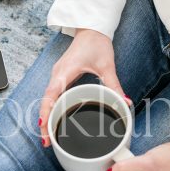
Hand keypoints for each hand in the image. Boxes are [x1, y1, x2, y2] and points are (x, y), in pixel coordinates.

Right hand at [39, 28, 130, 145]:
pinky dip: (53, 109)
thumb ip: (114, 85)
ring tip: (50, 136)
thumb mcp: (106, 65)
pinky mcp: (61, 77)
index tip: (44, 126)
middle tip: (48, 141)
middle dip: (44, 122)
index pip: (50, 95)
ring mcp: (57, 76)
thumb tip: (125, 102)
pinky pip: (53, 96)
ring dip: (47, 117)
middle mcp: (57, 75)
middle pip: (45, 102)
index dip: (46, 112)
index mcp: (63, 72)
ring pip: (48, 100)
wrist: (91, 29)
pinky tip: (57, 120)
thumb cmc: (96, 43)